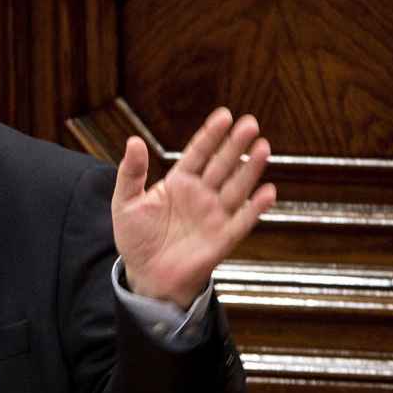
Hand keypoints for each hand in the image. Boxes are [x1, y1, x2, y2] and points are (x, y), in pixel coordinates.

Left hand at [112, 107, 275, 307]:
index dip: (211, 135)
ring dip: (250, 169)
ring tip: (262, 148)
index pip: (198, 153)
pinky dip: (256, 207)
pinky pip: (243, 220)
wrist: (146, 276)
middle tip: (250, 124)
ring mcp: (214, 215)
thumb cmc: (137, 239)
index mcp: (179, 182)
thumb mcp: (125, 202)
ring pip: (236, 187)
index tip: (224, 115)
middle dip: (235, 145)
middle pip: (222, 165)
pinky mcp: (223, 237)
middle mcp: (201, 194)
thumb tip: (133, 141)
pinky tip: (267, 192)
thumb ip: (130, 173)